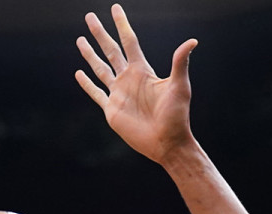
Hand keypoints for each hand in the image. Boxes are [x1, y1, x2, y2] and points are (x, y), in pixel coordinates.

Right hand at [75, 4, 198, 164]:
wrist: (168, 143)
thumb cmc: (177, 116)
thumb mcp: (180, 86)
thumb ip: (180, 63)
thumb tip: (192, 41)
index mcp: (143, 71)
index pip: (129, 41)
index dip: (122, 24)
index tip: (115, 8)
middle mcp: (129, 79)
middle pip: (111, 50)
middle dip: (100, 34)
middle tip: (90, 16)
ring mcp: (119, 93)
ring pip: (100, 68)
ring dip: (90, 54)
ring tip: (80, 40)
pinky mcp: (112, 109)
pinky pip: (96, 93)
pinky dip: (87, 84)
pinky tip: (79, 73)